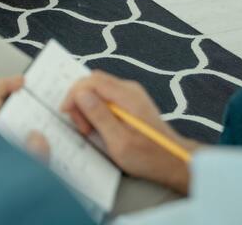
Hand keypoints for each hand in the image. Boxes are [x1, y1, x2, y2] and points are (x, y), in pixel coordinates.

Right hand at [60, 71, 197, 193]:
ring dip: (87, 106)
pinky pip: (104, 96)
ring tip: (91, 129)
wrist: (174, 161)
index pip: (90, 81)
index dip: (74, 95)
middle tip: (83, 127)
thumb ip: (99, 116)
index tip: (67, 114)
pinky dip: (95, 109)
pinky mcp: (130, 101)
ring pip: (97, 89)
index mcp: (127, 96)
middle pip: (92, 82)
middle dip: (79, 101)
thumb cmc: (148, 156)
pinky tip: (99, 127)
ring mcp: (130, 93)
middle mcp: (129, 89)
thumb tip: (80, 94)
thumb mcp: (119, 142)